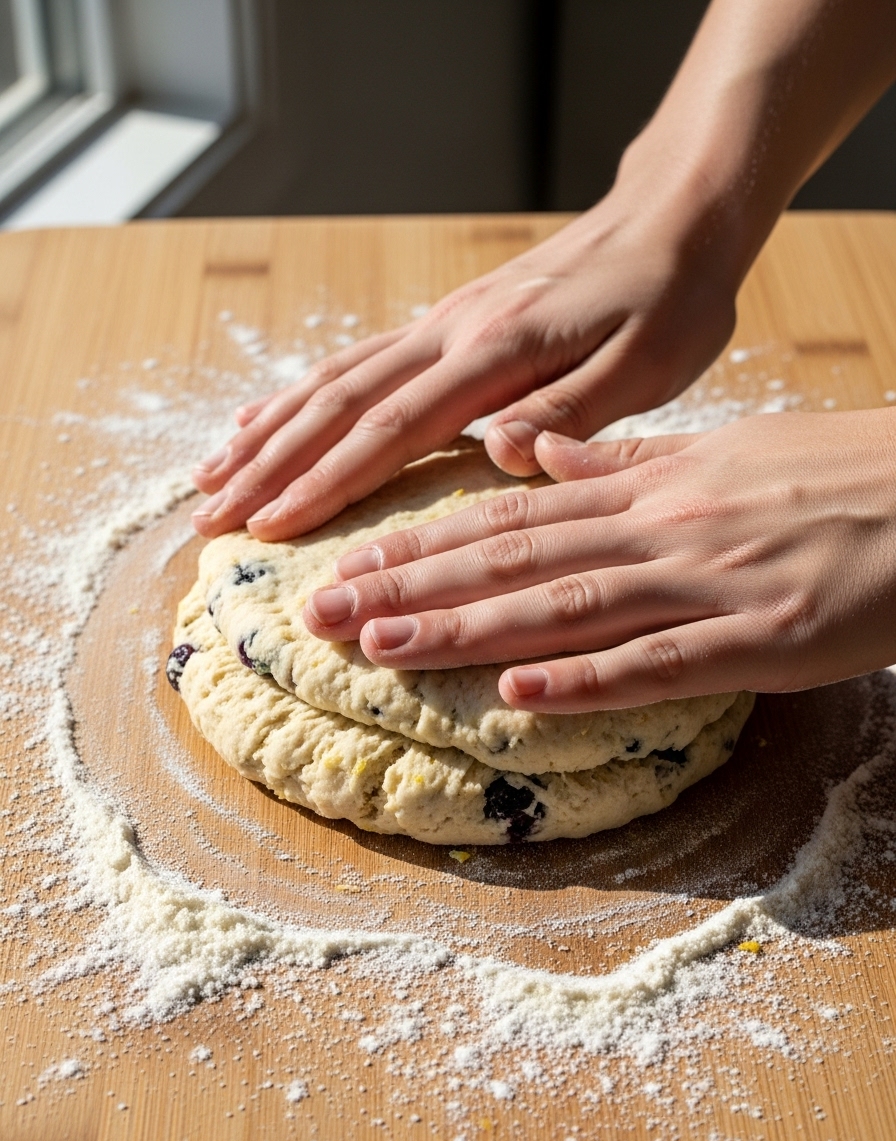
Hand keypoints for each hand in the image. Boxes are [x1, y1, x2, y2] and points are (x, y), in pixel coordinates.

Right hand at [190, 172, 739, 541]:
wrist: (673, 217)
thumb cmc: (669, 298)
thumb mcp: (648, 364)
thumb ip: (569, 412)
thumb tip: (499, 456)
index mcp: (494, 354)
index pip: (391, 429)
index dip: (325, 482)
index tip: (269, 526)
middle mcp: (449, 335)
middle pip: (337, 405)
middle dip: (269, 466)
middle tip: (208, 519)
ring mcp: (440, 325)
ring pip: (331, 381)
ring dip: (266, 432)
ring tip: (208, 477)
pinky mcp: (445, 324)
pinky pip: (354, 362)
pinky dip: (297, 395)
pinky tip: (261, 417)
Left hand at [302, 411, 895, 710]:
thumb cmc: (838, 476)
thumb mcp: (723, 453)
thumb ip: (626, 461)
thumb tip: (538, 451)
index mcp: (649, 486)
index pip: (508, 513)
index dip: (420, 537)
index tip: (348, 558)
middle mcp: (660, 527)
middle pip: (511, 556)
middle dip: (408, 584)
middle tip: (320, 610)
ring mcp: (707, 582)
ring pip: (564, 604)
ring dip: (465, 627)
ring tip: (380, 648)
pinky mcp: (760, 639)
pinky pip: (659, 661)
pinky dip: (585, 679)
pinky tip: (516, 694)